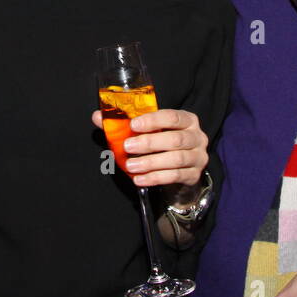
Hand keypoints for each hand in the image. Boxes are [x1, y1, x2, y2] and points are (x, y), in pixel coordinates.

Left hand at [91, 108, 207, 186]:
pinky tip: (139, 179)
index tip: (133, 125)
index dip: (153, 120)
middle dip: (149, 143)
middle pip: (176, 139)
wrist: (181, 171)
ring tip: (131, 166)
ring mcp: (198, 157)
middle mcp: (197, 137)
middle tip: (128, 147)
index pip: (172, 117)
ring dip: (151, 162)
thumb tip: (98, 117)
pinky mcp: (194, 175)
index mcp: (187, 120)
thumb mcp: (148, 132)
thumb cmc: (162, 145)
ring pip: (176, 159)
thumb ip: (124, 124)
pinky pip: (175, 176)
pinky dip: (155, 178)